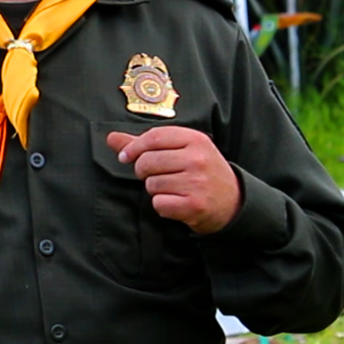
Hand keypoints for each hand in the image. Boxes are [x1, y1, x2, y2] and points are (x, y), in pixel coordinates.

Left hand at [105, 127, 241, 234]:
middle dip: (144, 171)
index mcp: (195, 140)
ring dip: (155, 190)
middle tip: (157, 175)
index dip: (133, 147)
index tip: (125, 157)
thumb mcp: (182, 150)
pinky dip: (162, 206)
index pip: (153, 137)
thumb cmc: (201, 171)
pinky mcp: (194, 205)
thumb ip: (145, 143)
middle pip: (147, 161)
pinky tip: (177, 203)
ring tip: (173, 189)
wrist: (233, 202)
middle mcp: (198, 159)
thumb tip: (111, 137)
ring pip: (151, 184)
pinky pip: (159, 204)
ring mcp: (197, 183)